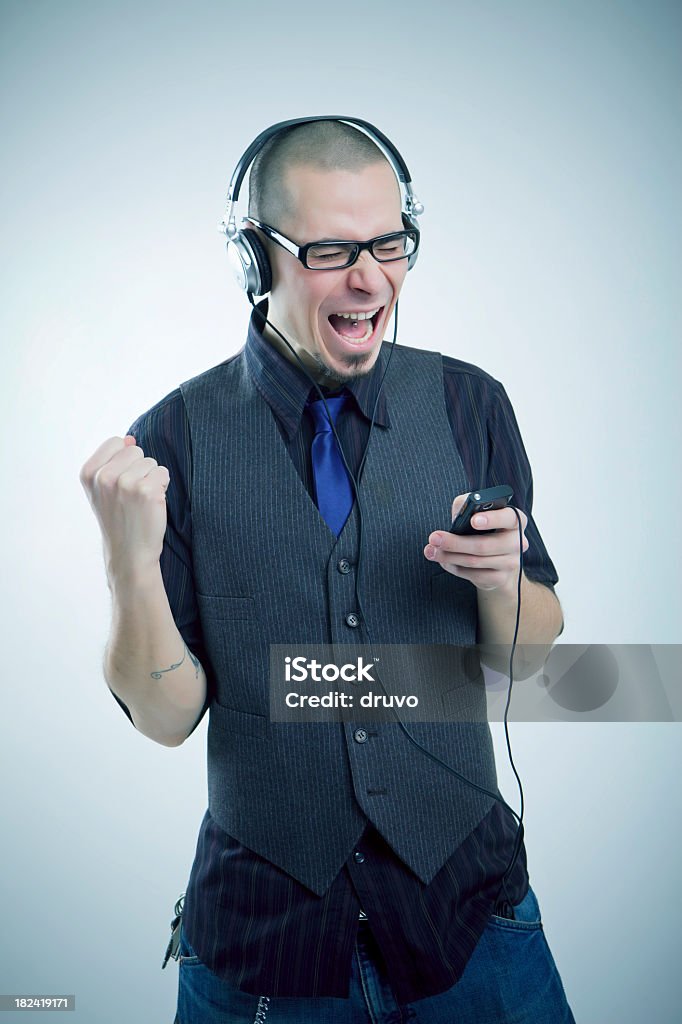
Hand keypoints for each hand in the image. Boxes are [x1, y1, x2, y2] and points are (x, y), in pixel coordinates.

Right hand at [79, 435, 169, 582]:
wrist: (129, 551)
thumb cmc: (119, 518)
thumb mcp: (103, 488)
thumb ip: (113, 460)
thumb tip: (130, 439)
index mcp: (88, 472)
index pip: (116, 442)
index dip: (124, 461)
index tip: (119, 484)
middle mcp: (104, 476)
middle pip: (136, 451)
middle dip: (139, 469)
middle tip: (132, 496)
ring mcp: (126, 483)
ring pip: (151, 462)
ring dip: (151, 480)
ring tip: (140, 502)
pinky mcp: (148, 491)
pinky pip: (163, 473)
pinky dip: (162, 487)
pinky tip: (151, 505)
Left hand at [424, 493, 528, 591]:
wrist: (495, 558)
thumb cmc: (483, 529)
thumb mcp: (475, 512)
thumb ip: (466, 505)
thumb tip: (457, 514)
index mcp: (515, 520)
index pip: (508, 517)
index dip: (492, 519)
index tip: (472, 520)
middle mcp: (518, 542)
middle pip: (485, 545)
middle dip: (455, 542)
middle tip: (434, 538)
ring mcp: (511, 562)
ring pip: (475, 561)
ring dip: (449, 556)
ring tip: (431, 550)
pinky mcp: (500, 578)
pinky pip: (474, 575)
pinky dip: (455, 568)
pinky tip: (444, 561)